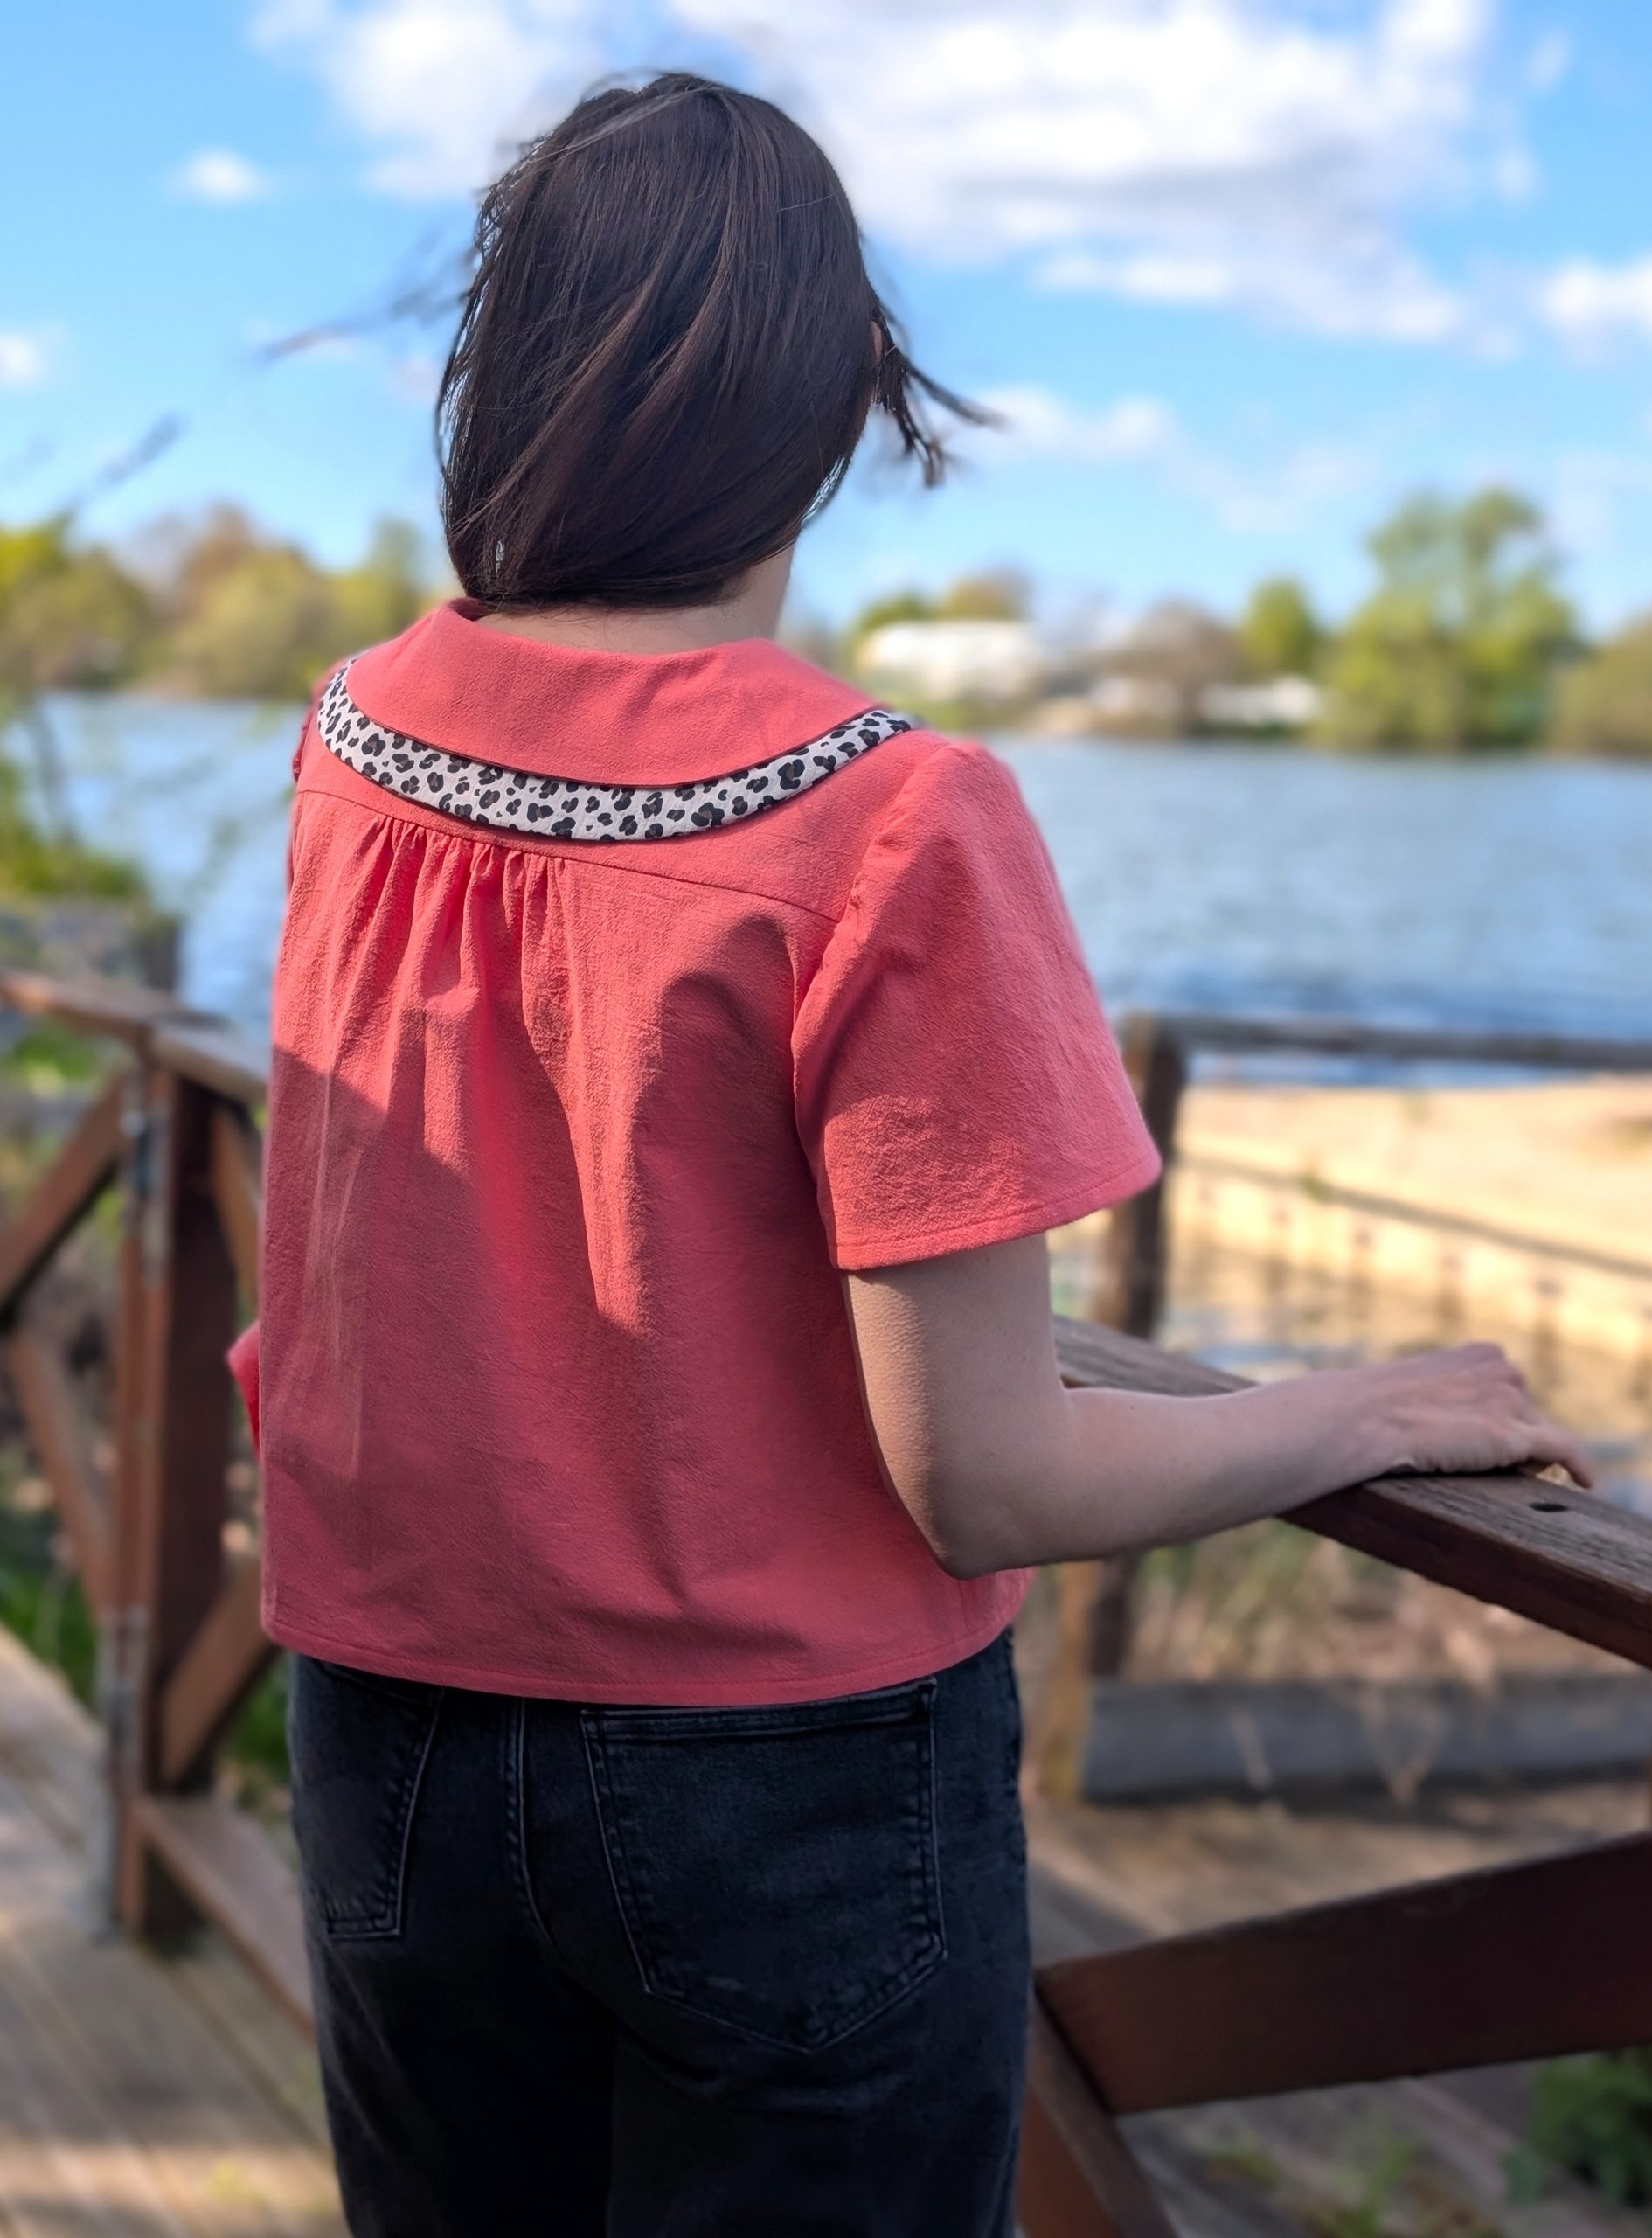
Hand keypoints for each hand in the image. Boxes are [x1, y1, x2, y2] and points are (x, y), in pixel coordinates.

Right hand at [1355, 1342, 1593, 1488]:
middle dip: (1514, 1435)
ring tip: (1498, 1476)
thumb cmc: (1369, 1410)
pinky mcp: (1513, 1435)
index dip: (1503, 1417)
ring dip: (1526, 1457)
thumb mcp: (1414, 1391)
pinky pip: (1563, 1451)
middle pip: (1528, 1413)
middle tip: (1483, 1463)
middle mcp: (1501, 1369)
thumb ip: (1446, 1398)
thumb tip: (1461, 1428)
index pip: (1511, 1390)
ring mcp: (1509, 1399)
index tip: (1493, 1439)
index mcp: (1479, 1353)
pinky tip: (1586, 1483)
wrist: (1359, 1420)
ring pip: (1539, 1436)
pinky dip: (1579, 1466)